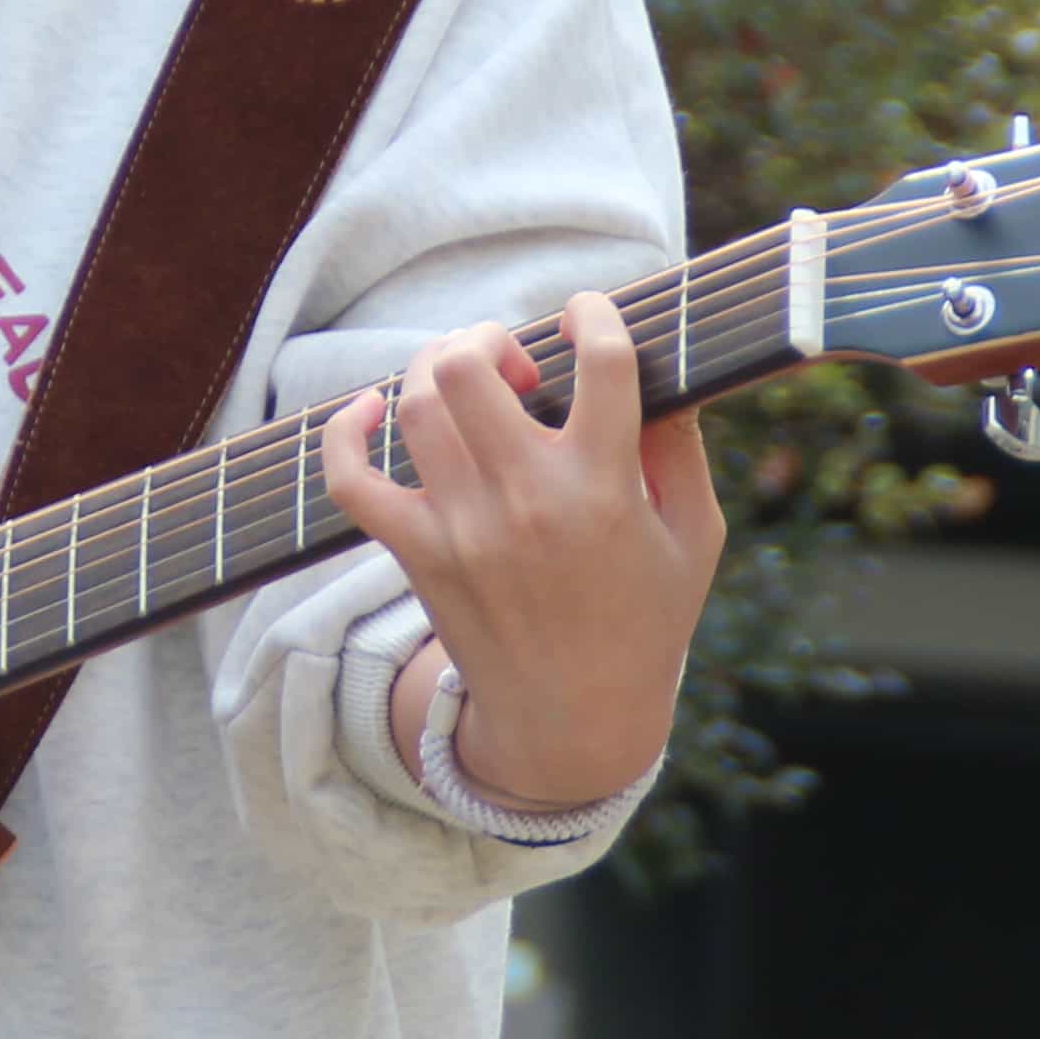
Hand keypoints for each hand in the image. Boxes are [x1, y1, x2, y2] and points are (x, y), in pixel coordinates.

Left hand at [319, 289, 725, 811]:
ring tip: (469, 390)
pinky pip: (350, 479)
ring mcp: (462, 528)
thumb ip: (681, 451)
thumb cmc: (645, 623)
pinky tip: (372, 410)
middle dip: (489, 339)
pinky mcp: (416, 554)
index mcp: (605, 489)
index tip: (588, 316)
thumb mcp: (693, 538)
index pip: (601, 363)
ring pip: (415, 403)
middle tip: (514, 368)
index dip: (595, 315)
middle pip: (468, 367)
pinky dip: (346, 432)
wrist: (571, 723)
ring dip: (436, 369)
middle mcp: (526, 501)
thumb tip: (665, 375)